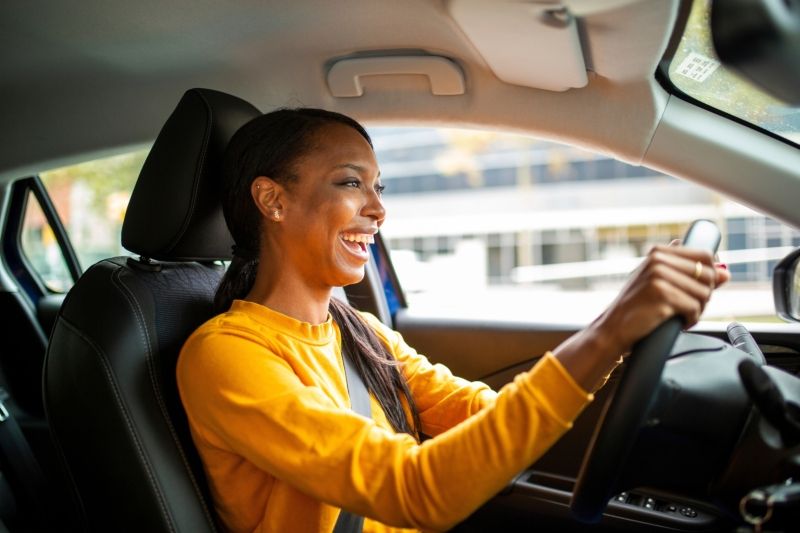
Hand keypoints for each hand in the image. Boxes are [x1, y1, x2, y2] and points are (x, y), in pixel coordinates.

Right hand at [553, 244, 729, 391]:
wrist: (613, 329)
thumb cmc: (638, 308)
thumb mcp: (661, 284)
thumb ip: (691, 275)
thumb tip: (727, 273)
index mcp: (658, 252)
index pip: (705, 255)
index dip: (710, 274)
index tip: (697, 289)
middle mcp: (657, 260)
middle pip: (708, 275)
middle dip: (704, 295)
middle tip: (687, 307)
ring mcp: (658, 276)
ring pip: (704, 293)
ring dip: (697, 310)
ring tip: (679, 315)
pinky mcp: (661, 295)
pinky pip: (694, 308)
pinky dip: (690, 320)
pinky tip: (677, 323)